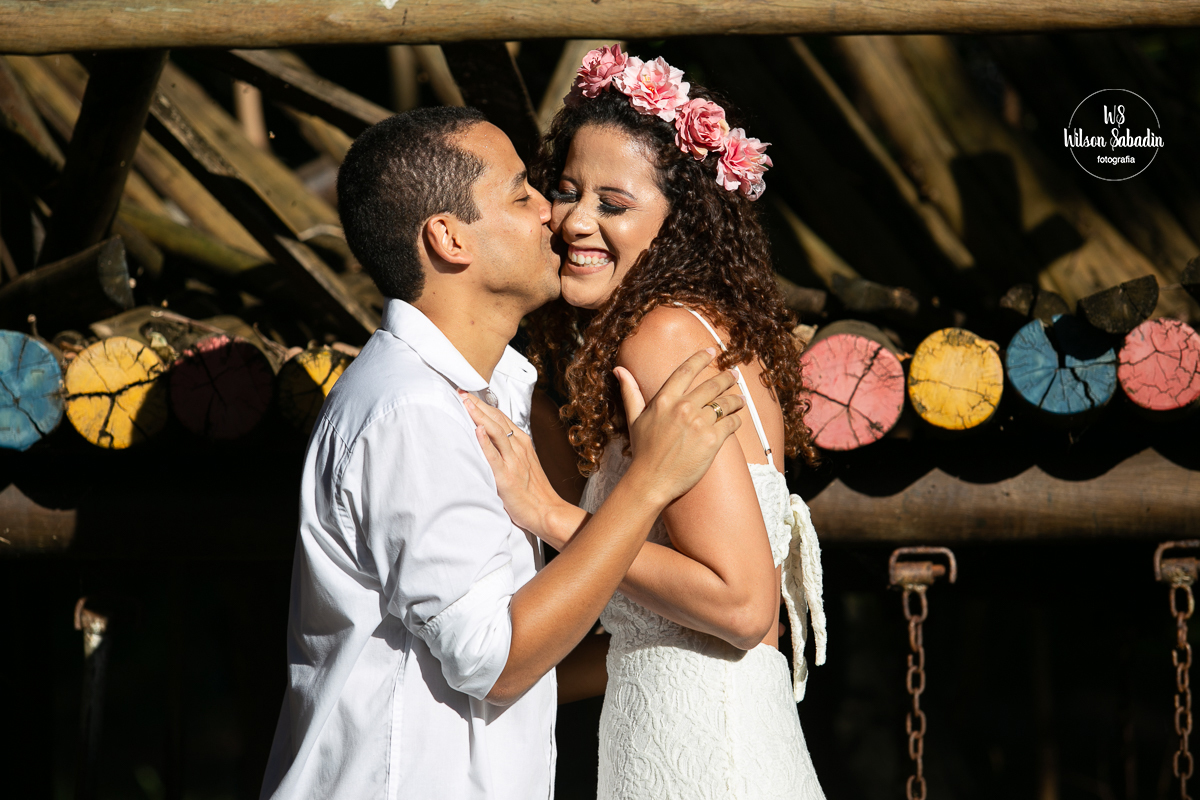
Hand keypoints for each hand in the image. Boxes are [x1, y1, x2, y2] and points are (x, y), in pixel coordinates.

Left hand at [462, 393, 570, 542]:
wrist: (547, 510)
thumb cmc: (533, 490)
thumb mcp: (522, 462)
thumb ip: (507, 448)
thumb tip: (487, 436)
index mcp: (522, 442)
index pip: (500, 417)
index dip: (483, 404)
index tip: (468, 395)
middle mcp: (518, 447)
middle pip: (496, 419)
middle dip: (478, 404)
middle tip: (461, 392)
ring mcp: (513, 461)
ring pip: (496, 432)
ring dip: (479, 416)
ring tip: (465, 403)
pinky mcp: (506, 477)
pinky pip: (493, 456)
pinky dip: (485, 442)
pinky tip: (477, 431)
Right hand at [619, 348, 744, 506]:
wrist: (652, 482)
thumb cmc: (643, 451)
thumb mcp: (634, 419)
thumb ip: (630, 392)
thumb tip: (619, 369)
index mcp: (664, 400)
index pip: (686, 371)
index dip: (701, 358)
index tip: (712, 351)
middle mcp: (683, 408)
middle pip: (712, 384)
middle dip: (726, 378)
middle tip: (734, 375)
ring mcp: (699, 423)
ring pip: (726, 402)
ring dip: (736, 398)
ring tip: (740, 398)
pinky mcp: (712, 440)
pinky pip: (732, 422)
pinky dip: (737, 419)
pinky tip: (737, 419)